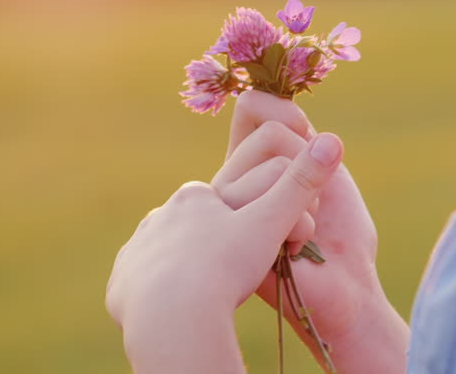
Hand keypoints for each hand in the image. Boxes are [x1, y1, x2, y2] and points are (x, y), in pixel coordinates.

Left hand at [106, 131, 342, 341]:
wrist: (169, 315)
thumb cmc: (225, 266)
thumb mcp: (272, 223)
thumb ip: (303, 183)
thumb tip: (333, 140)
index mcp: (196, 196)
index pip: (230, 198)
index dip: (252, 219)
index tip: (262, 245)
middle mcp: (160, 215)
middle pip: (199, 225)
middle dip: (220, 242)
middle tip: (238, 271)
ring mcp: (138, 248)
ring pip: (170, 254)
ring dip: (191, 268)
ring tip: (212, 292)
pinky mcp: (122, 283)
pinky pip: (142, 285)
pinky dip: (162, 295)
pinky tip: (179, 310)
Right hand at [213, 91, 400, 364]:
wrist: (347, 287)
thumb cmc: (339, 232)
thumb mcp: (324, 169)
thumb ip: (300, 136)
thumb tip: (270, 97)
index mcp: (254, 159)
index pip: (251, 106)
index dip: (283, 110)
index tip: (307, 134)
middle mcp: (235, 178)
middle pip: (269, 132)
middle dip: (309, 163)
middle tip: (312, 202)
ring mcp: (228, 207)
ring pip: (274, 166)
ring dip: (308, 198)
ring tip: (303, 232)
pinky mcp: (232, 235)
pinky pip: (271, 203)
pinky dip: (301, 225)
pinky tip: (295, 252)